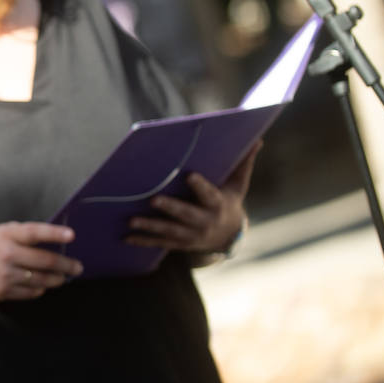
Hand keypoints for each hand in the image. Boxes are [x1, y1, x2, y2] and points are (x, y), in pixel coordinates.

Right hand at [0, 221, 81, 300]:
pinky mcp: (4, 290)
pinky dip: (41, 288)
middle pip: (45, 261)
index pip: (35, 233)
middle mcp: (7, 254)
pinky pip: (31, 292)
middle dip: (66, 265)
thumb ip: (21, 234)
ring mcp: (6, 274)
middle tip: (78, 267)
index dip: (55, 233)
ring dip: (57, 279)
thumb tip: (50, 240)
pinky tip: (43, 285)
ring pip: (42, 279)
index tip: (72, 235)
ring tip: (63, 277)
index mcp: (6, 235)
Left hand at [126, 142, 258, 253]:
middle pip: (186, 215)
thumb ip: (243, 163)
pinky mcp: (179, 243)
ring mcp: (191, 235)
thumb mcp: (238, 185)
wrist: (228, 236)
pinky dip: (143, 240)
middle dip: (170, 208)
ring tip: (132, 219)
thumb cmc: (229, 201)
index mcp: (218, 204)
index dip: (201, 186)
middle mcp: (205, 222)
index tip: (190, 175)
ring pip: (170, 231)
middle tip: (153, 199)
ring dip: (150, 226)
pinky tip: (126, 237)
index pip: (210, 194)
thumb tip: (257, 139)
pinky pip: (160, 243)